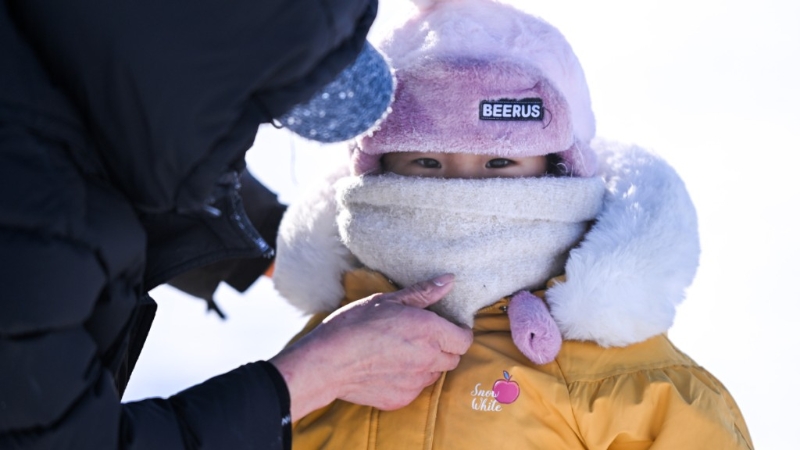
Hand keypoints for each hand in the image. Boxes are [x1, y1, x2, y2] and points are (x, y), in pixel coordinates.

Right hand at [270, 274, 472, 419]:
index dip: (458, 332)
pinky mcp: (402, 399)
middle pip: (453, 358)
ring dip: (428, 364)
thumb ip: (423, 293)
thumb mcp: (387, 300)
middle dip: (444, 348)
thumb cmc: (354, 325)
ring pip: (435, 374)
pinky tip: (388, 368)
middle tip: (421, 337)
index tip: (445, 326)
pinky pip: (416, 388)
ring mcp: (416, 382)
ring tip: (402, 352)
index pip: (465, 339)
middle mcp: (428, 359)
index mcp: (429, 331)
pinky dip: (409, 379)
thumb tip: (449, 280)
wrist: (327, 362)